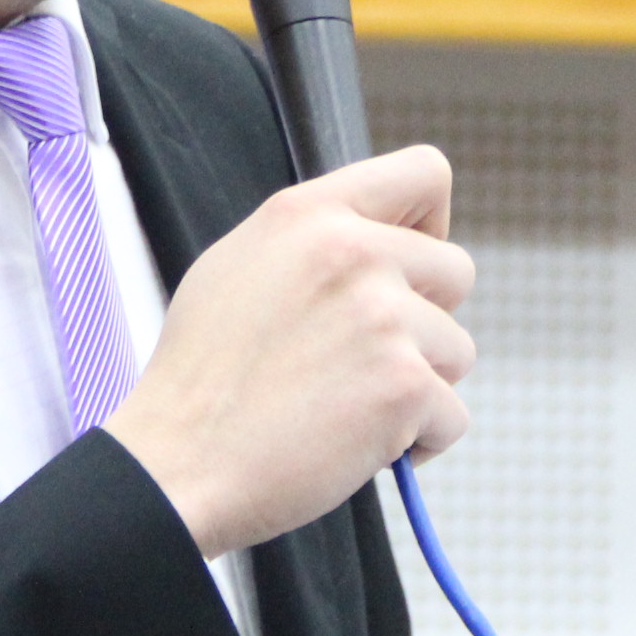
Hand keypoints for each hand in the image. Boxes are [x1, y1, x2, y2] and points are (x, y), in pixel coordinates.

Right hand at [104, 145, 469, 559]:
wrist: (178, 463)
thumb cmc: (202, 378)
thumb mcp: (238, 264)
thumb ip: (315, 240)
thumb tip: (379, 242)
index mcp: (310, 213)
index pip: (425, 173)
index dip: (428, 226)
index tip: (402, 271)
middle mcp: (353, 252)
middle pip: (456, 272)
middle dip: (423, 322)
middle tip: (362, 360)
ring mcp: (383, 318)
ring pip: (457, 350)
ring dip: (418, 387)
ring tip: (348, 408)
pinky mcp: (404, 386)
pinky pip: (452, 417)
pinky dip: (418, 443)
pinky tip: (360, 447)